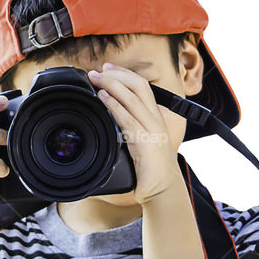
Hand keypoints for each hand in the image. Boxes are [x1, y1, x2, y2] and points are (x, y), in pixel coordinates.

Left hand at [86, 63, 181, 204]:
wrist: (163, 189)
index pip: (142, 86)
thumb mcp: (141, 142)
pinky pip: (127, 118)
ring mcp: (151, 130)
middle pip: (139, 86)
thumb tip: (111, 118)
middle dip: (117, 75)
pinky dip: (114, 105)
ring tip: (95, 79)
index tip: (107, 68)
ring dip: (112, 85)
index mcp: (155, 117)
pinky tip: (103, 98)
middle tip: (97, 71)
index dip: (124, 74)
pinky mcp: (144, 142)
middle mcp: (155, 120)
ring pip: (133, 98)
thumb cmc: (151, 169)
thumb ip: (130, 128)